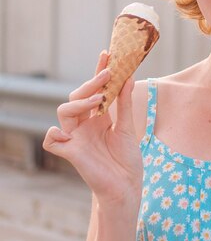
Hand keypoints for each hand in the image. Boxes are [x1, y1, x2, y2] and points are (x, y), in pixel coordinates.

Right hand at [43, 51, 142, 208]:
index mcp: (97, 117)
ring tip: (100, 98)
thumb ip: (124, 104)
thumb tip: (128, 77)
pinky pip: (51, 140)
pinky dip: (54, 133)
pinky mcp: (71, 153)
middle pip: (76, 95)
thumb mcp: (127, 127)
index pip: (94, 89)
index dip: (98, 71)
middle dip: (91, 83)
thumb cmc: (127, 159)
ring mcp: (75, 137)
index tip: (107, 54)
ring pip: (63, 110)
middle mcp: (84, 124)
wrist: (126, 187)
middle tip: (108, 73)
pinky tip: (67, 131)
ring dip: (80, 101)